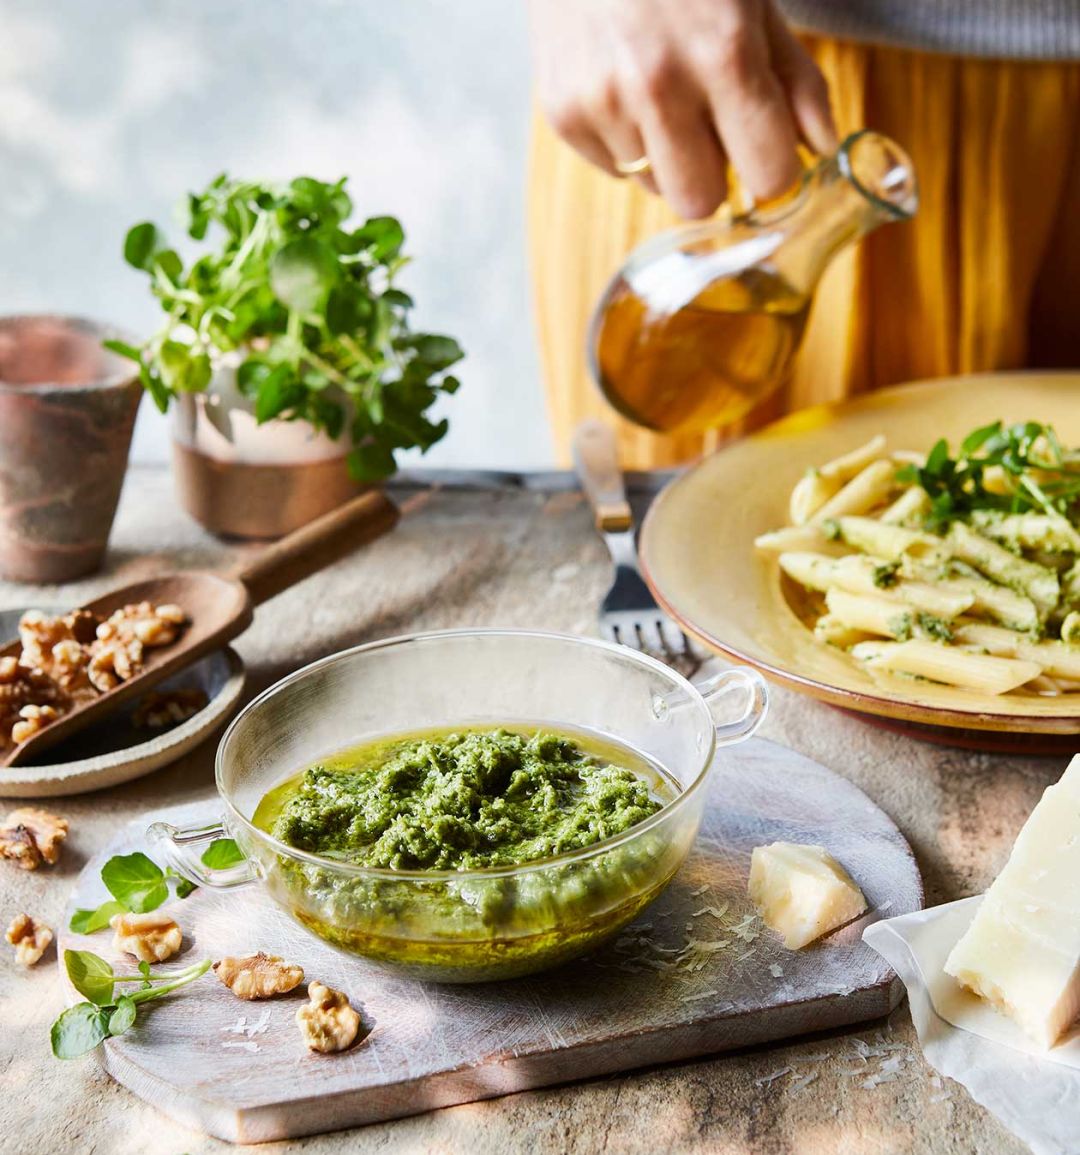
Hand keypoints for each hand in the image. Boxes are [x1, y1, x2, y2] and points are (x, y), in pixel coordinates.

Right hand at [529, 0, 836, 218]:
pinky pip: (612, 167)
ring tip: (657, 86)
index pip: (768, 175)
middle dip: (711, 176)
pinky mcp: (563, 113)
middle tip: (708, 129)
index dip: (772, 170)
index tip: (765, 154)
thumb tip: (824, 146)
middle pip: (700, 202)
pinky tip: (622, 82)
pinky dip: (625, 139)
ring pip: (654, 184)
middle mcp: (659, 86)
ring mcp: (603, 103)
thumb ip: (793, 78)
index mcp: (723, 54)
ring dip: (665, 151)